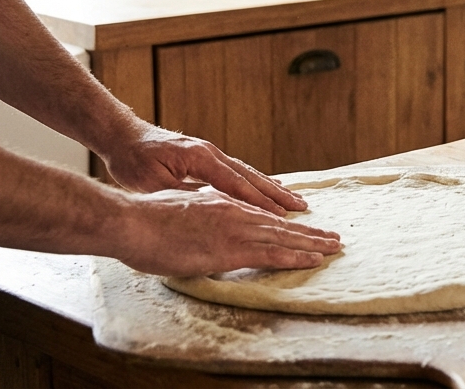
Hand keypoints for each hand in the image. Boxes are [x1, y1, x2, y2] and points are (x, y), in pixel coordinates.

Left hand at [100, 124, 307, 215]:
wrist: (122, 136)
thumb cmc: (132, 161)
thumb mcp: (152, 183)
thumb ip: (182, 194)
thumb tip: (208, 209)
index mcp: (200, 159)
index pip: (236, 184)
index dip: (259, 202)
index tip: (281, 217)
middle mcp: (211, 153)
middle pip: (251, 176)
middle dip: (277, 194)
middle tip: (302, 208)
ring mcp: (211, 153)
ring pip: (248, 172)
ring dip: (272, 188)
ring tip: (293, 200)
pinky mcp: (207, 157)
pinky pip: (238, 171)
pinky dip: (256, 182)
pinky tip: (268, 188)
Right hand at [115, 189, 341, 276]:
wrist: (131, 222)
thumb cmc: (143, 219)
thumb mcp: (177, 208)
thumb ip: (196, 212)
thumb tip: (199, 219)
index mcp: (221, 203)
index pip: (261, 213)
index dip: (284, 222)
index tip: (302, 226)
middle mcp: (234, 212)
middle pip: (280, 224)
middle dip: (309, 232)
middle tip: (333, 237)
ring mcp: (235, 229)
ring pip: (283, 238)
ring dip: (312, 244)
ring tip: (334, 247)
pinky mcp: (230, 249)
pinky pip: (272, 255)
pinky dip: (296, 257)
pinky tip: (314, 260)